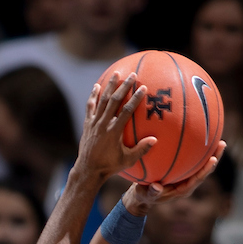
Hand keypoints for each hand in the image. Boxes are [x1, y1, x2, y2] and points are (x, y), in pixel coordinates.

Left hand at [71, 72, 155, 187]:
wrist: (88, 170)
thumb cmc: (109, 166)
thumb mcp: (127, 160)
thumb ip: (141, 149)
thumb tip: (155, 139)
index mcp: (113, 132)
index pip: (126, 111)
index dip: (134, 98)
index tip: (143, 87)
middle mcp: (102, 124)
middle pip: (113, 101)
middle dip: (123, 86)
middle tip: (132, 75)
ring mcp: (93, 123)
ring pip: (101, 101)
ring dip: (109, 86)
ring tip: (116, 74)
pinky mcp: (87, 124)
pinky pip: (90, 107)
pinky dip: (93, 96)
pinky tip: (96, 86)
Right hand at [120, 141, 227, 216]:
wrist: (143, 195)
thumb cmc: (144, 195)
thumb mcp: (145, 194)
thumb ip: (152, 192)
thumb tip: (157, 187)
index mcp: (183, 190)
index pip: (198, 179)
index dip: (206, 170)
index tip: (213, 159)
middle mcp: (188, 183)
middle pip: (204, 170)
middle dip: (214, 157)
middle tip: (222, 143)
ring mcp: (186, 177)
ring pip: (201, 164)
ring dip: (210, 152)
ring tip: (217, 138)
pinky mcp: (183, 172)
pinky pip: (192, 160)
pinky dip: (197, 150)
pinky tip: (198, 136)